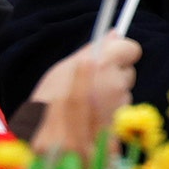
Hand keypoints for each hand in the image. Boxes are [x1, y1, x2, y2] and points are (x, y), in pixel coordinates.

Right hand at [29, 35, 141, 158]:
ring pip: (124, 97)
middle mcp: (115, 85)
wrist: (37, 135)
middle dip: (115, 77)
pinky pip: (120, 117)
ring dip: (111, 98)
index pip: (131, 49)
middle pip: (128, 74)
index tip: (112, 57)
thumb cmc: (47, 97)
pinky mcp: (118, 130)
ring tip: (86, 105)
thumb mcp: (65, 67)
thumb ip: (95, 50)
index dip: (122, 52)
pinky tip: (89, 121)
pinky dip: (108, 118)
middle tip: (93, 84)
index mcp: (103, 64)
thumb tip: (117, 33)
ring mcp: (118, 109)